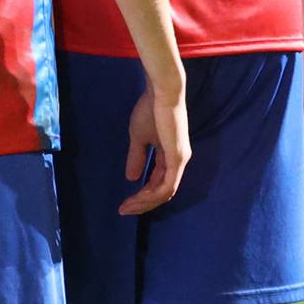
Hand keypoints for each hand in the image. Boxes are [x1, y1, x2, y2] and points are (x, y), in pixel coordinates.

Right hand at [120, 81, 190, 215]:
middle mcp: (178, 161)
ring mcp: (180, 161)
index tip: (124, 202)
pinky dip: (152, 195)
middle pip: (162, 192)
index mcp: (171, 156)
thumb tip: (131, 178)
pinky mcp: (177, 159)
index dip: (142, 195)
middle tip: (123, 210)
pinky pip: (166, 186)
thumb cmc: (151, 110)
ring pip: (164, 192)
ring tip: (127, 207)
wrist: (161, 92)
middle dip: (142, 203)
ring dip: (145, 202)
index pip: (158, 183)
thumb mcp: (139, 138)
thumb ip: (137, 157)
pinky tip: (137, 197)